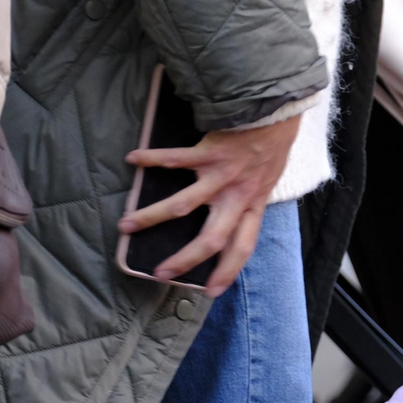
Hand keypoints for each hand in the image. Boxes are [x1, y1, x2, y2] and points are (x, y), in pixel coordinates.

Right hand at [119, 114, 302, 297]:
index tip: (211, 292)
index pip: (243, 247)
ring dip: (152, 218)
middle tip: (160, 274)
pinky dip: (152, 159)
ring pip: (183, 206)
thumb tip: (228, 214)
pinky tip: (132, 160)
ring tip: (126, 225)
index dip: (228, 272)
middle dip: (184, 260)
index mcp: (253, 206)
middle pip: (211, 239)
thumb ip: (248, 199)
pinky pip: (175, 158)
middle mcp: (238, 197)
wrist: (276, 110)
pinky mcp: (209, 152)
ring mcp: (223, 176)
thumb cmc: (270, 144)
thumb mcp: (267, 180)